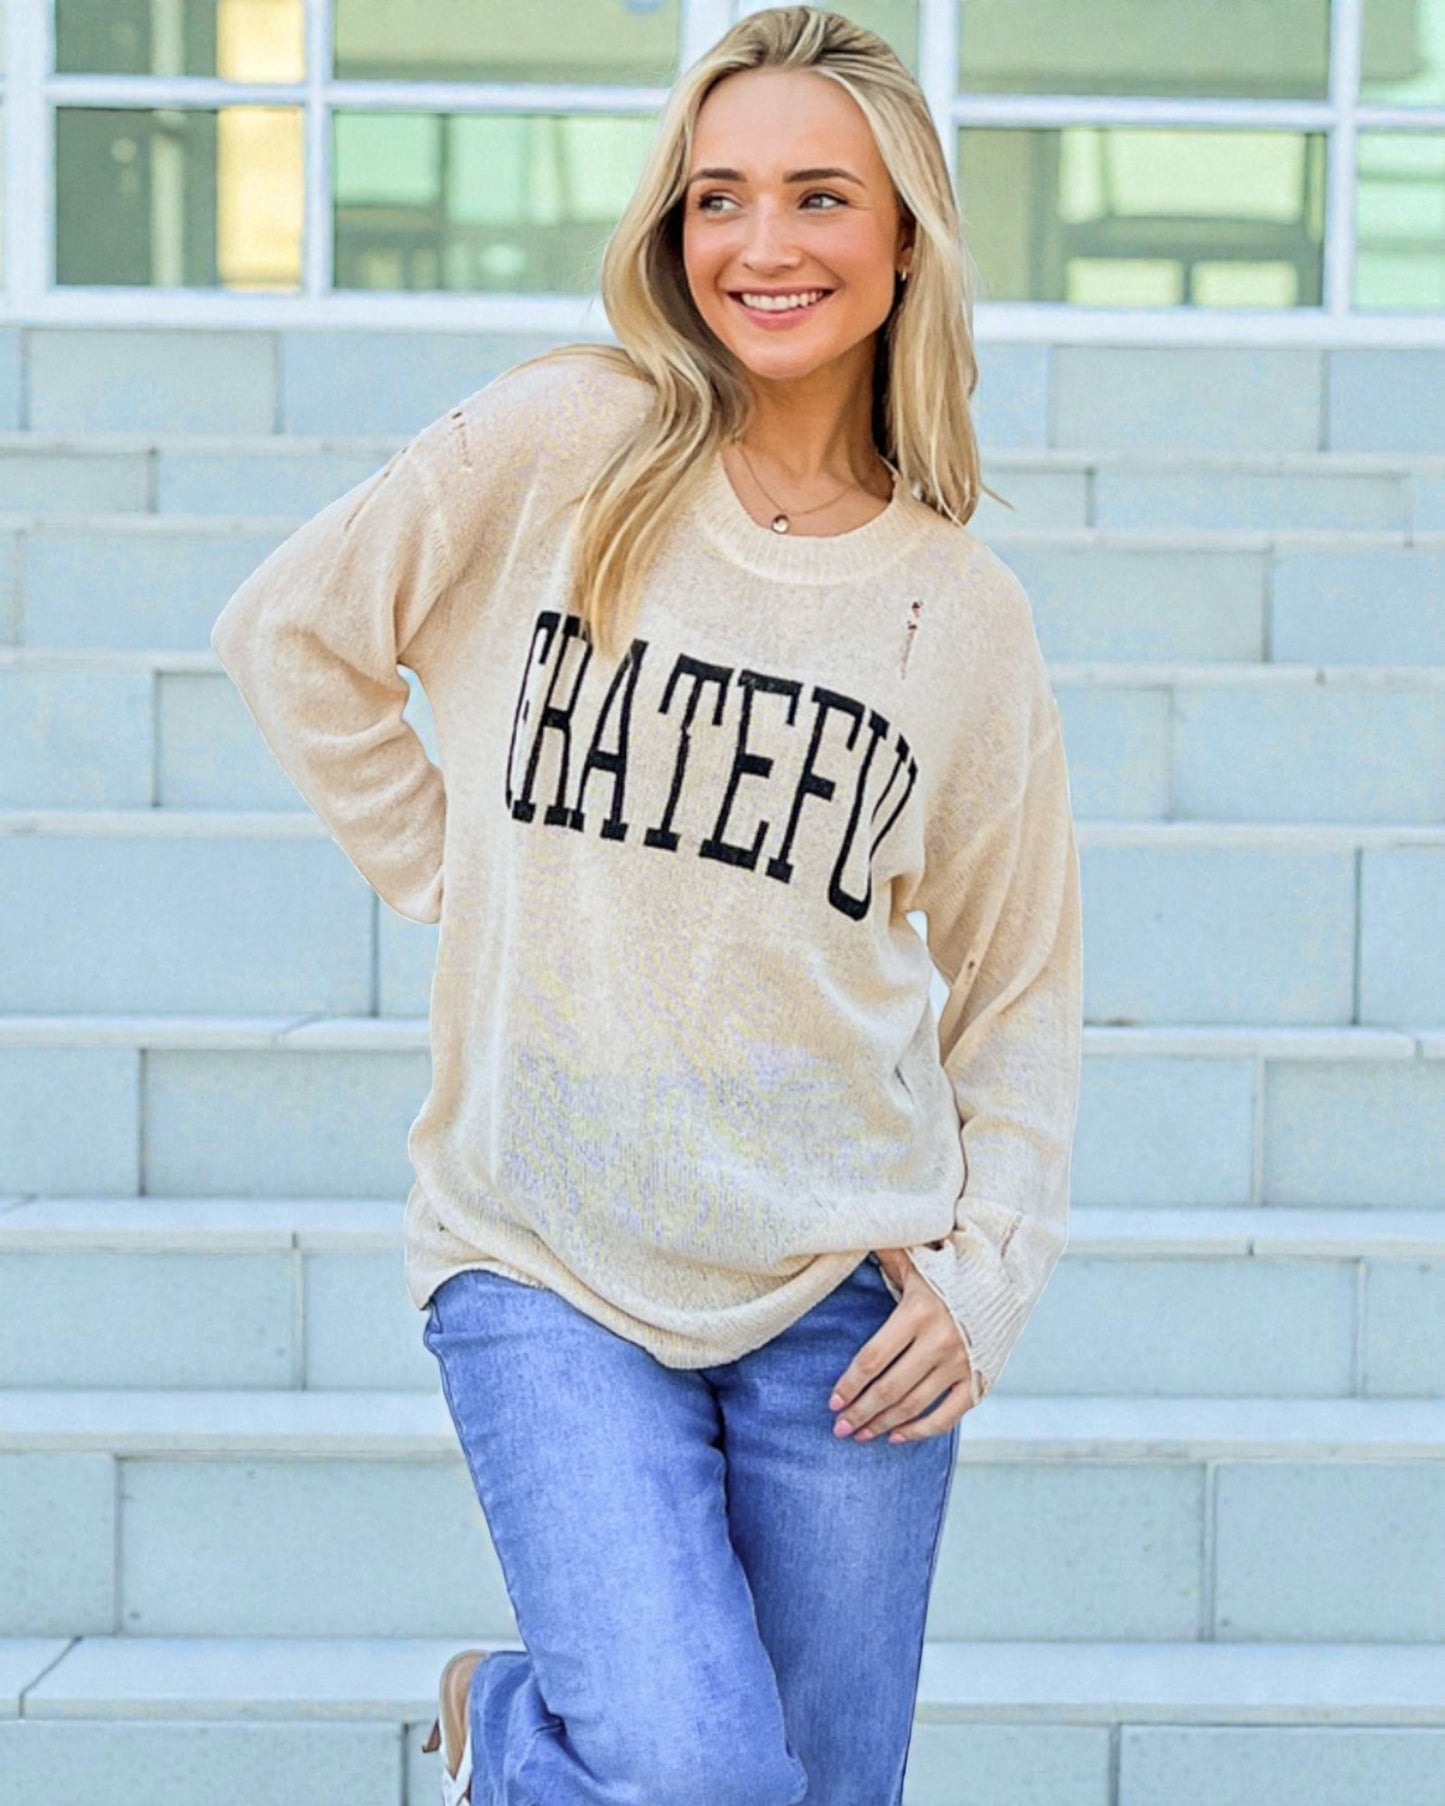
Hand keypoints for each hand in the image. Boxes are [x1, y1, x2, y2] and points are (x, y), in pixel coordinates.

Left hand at [828, 1247, 983, 1443]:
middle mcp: (940, 1341)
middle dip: (860, 1412)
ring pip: (914, 1405)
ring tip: (861, 1435)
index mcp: (918, 1312)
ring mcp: (961, 1363)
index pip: (873, 1358)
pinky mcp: (980, 1378)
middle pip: (889, 1388)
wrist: (1007, 1275)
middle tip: (839, 1428)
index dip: (849, 1384)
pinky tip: (898, 1437)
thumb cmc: (951, 1266)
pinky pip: (948, 1415)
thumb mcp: (915, 1258)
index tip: (832, 1402)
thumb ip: (883, 1255)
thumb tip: (846, 1234)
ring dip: (884, 1424)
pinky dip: (922, 1430)